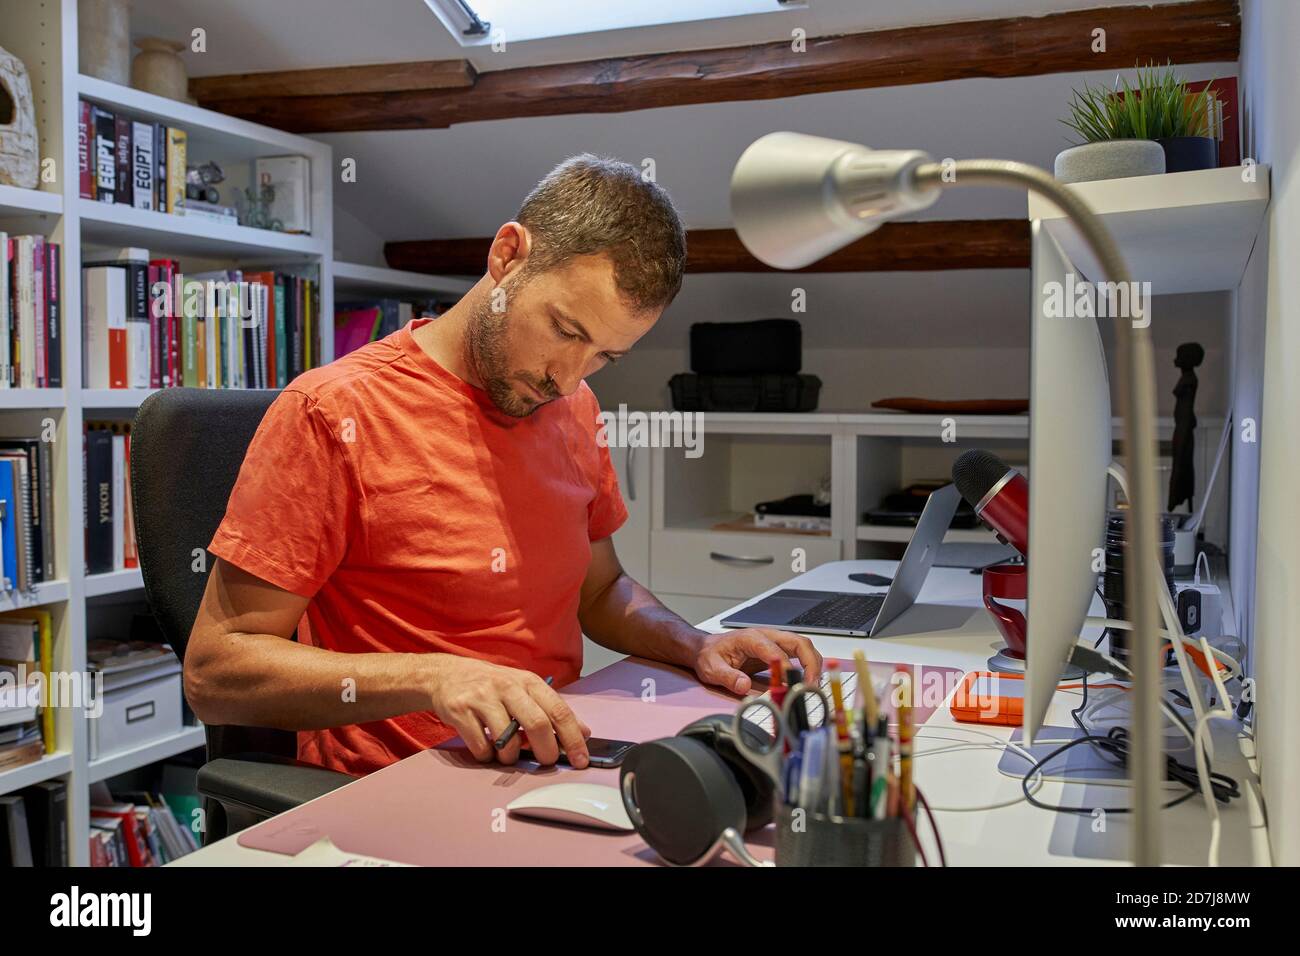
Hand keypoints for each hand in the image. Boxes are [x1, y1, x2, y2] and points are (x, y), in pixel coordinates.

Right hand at [425, 656, 591, 767]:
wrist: (446, 675)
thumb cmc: (492, 685)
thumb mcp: (524, 689)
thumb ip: (552, 709)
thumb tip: (584, 732)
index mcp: (529, 682)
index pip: (559, 711)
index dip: (573, 739)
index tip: (581, 760)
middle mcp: (508, 687)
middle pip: (537, 725)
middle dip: (547, 752)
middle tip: (546, 762)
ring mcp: (483, 698)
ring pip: (508, 741)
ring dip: (512, 757)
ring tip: (508, 753)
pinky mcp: (460, 711)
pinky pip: (481, 747)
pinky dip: (487, 756)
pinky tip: (486, 748)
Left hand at [691, 629, 822, 696]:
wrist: (707, 649)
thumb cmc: (710, 655)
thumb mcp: (711, 668)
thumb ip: (727, 677)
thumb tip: (744, 686)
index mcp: (750, 638)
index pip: (775, 650)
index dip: (785, 668)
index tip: (790, 685)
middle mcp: (766, 637)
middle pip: (799, 642)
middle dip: (810, 663)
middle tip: (811, 685)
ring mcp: (774, 642)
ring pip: (803, 647)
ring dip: (812, 664)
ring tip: (812, 685)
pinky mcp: (777, 650)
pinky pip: (799, 654)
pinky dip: (808, 665)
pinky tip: (807, 681)